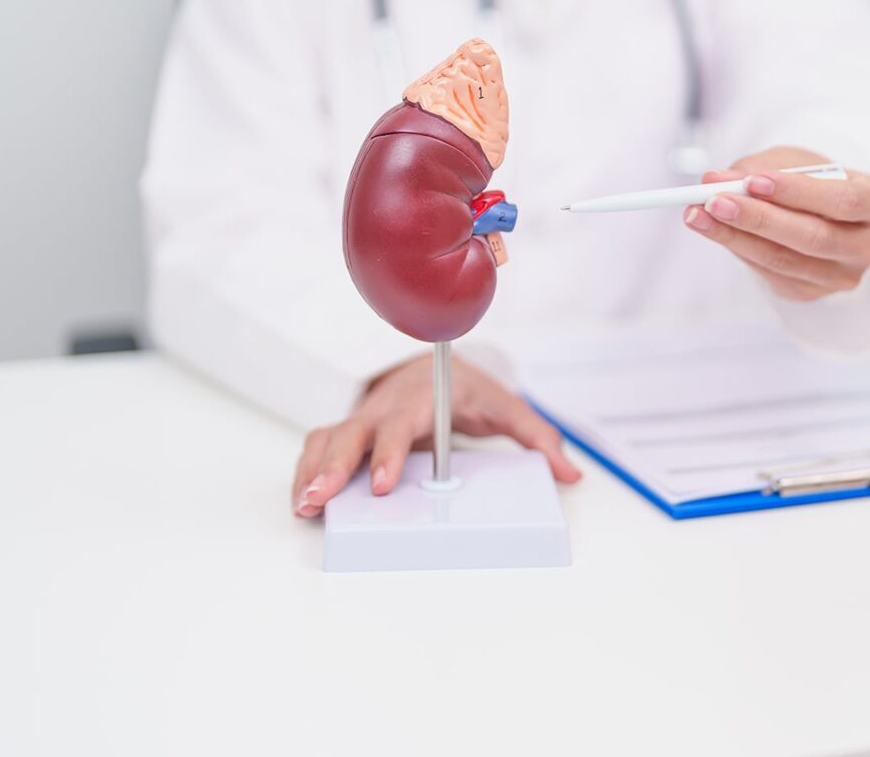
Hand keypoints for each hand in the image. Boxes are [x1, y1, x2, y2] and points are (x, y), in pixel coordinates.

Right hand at [291, 353, 580, 516]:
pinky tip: (301, 498)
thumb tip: (568, 472)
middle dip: (335, 466)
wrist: (433, 365)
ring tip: (302, 505)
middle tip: (319, 497)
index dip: (389, 453)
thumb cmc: (465, 389)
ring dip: (312, 471)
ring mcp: (363, 418)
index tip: (380, 484)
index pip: (401, 425)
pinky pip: (319, 446)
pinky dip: (307, 469)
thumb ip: (538, 438)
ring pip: (328, 439)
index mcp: (423, 399)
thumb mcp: (506, 408)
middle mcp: (386, 407)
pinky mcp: (349, 431)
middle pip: (353, 433)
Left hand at [681, 146, 869, 301]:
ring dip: (735, 236)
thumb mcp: (795, 161)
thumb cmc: (815, 181)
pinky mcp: (812, 293)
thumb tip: (714, 180)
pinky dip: (738, 248)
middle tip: (714, 200)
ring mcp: (841, 277)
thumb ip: (760, 168)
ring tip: (698, 213)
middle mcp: (867, 246)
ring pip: (784, 260)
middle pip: (813, 237)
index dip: (798, 193)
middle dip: (758, 218)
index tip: (753, 181)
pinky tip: (713, 229)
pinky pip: (769, 273)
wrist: (827, 215)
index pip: (844, 201)